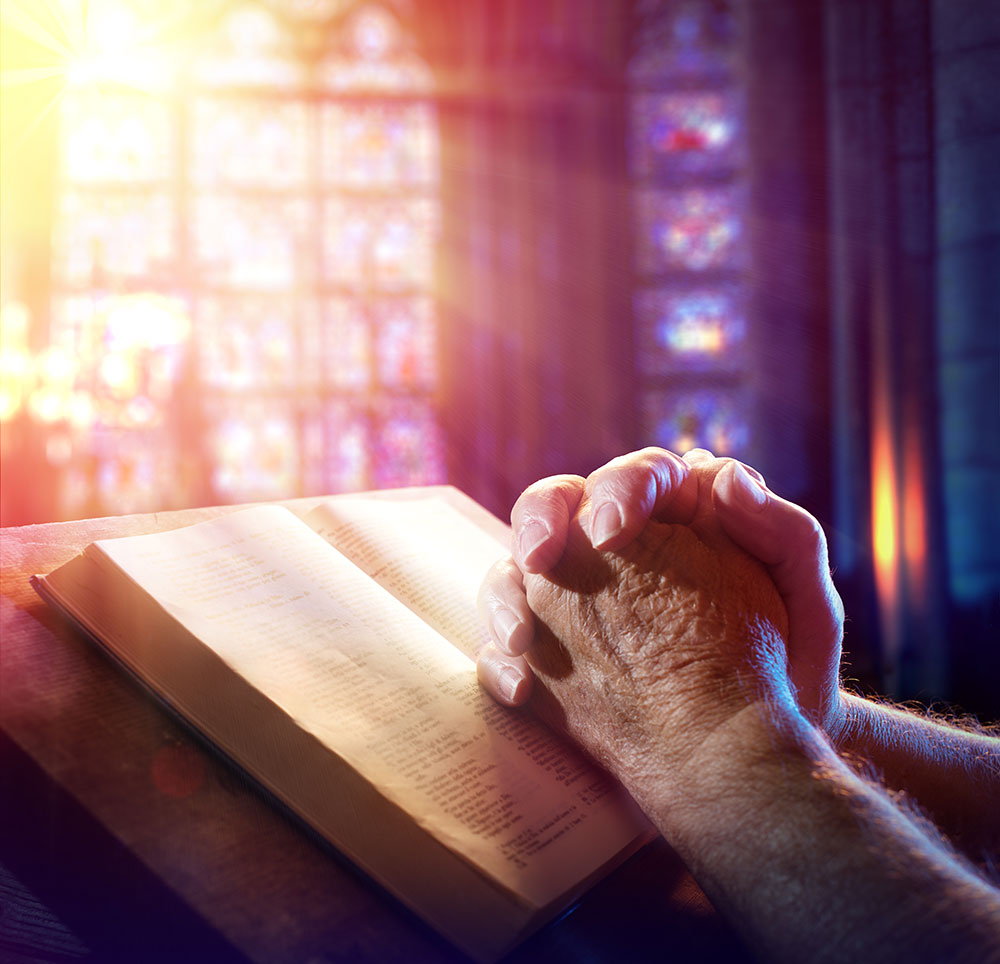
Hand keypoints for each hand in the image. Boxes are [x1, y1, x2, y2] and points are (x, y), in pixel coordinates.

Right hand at [503, 477, 795, 803]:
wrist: (766, 749)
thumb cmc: (792, 667)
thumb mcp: (807, 601)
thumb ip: (784, 532)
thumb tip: (724, 479)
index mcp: (675, 517)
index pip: (638, 475)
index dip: (620, 489)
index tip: (612, 532)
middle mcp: (613, 548)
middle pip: (556, 506)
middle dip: (538, 521)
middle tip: (538, 555)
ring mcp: (572, 600)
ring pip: (514, 571)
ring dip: (502, 596)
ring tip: (519, 638)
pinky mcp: (550, 653)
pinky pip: (506, 646)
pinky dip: (498, 662)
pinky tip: (520, 690)